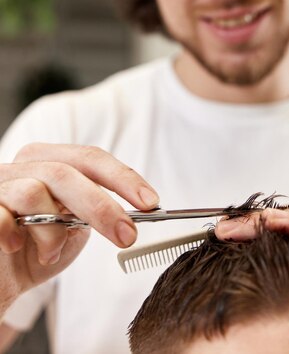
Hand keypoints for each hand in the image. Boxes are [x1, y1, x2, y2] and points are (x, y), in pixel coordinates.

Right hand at [0, 142, 158, 313]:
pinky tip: (18, 247)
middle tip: (127, 235)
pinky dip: (15, 234)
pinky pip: (0, 216)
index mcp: (48, 160)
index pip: (90, 157)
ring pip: (34, 192)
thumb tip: (139, 208)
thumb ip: (94, 208)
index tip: (151, 201)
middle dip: (101, 206)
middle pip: (66, 172)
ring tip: (52, 253)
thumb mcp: (73, 224)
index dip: (122, 177)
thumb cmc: (36, 247)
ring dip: (52, 231)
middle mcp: (22, 166)